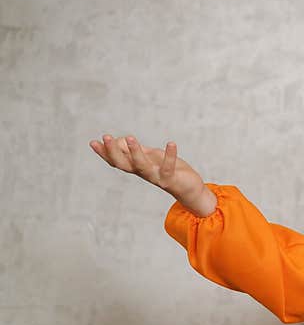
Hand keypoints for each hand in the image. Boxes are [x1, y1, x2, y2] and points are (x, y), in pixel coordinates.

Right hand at [89, 134, 206, 208]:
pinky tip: (171, 143)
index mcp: (136, 167)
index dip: (104, 153)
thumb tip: (120, 141)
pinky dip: (170, 155)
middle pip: (123, 164)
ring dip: (135, 152)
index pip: (116, 160)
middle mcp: (143, 173)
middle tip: (105, 136)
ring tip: (129, 137)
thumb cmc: (168, 170)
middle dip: (113, 151)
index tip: (93, 142)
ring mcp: (156, 177)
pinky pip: (169, 167)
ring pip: (141, 166)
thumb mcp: (150, 157)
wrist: (188, 188)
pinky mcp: (171, 178)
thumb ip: (136, 150)